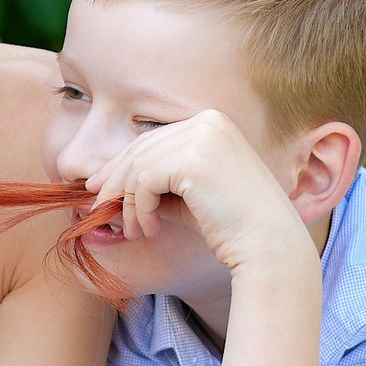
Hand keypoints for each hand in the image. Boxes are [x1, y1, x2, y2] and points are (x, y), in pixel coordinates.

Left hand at [84, 111, 313, 277]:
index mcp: (212, 122)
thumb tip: (108, 184)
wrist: (266, 244)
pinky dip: (138, 208)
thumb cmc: (230, 225)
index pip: (152, 139)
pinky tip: (148, 230)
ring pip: (138, 166)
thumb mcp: (187, 194)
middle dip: (114, 181)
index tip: (98, 187)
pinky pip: (144, 182)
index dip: (120, 163)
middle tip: (98, 209)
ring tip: (131, 230)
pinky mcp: (193, 159)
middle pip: (141, 148)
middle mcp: (208, 121)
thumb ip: (156, 182)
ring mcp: (202, 136)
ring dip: (126, 202)